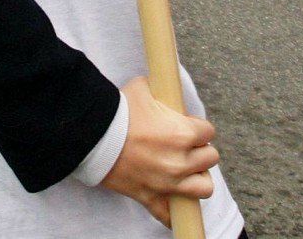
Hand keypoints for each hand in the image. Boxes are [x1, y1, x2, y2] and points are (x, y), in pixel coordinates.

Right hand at [99, 77, 218, 225]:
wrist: (92, 137)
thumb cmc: (118, 112)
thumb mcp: (142, 88)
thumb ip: (161, 91)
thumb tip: (164, 89)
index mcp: (183, 133)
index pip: (209, 131)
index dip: (198, 127)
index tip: (187, 126)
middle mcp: (181, 161)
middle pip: (210, 158)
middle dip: (199, 150)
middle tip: (184, 146)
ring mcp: (168, 183)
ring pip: (204, 187)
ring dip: (196, 177)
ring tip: (184, 170)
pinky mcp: (151, 198)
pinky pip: (170, 215)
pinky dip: (173, 210)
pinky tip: (172, 202)